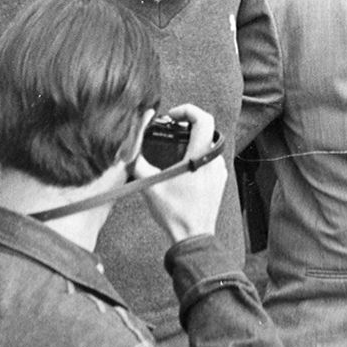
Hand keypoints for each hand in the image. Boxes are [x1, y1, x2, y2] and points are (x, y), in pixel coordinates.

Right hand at [136, 104, 226, 242]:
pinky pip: (210, 158)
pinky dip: (197, 155)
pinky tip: (183, 167)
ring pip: (208, 143)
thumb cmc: (174, 213)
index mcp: (199, 157)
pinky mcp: (220, 180)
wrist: (193, 236)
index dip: (188, 110)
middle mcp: (213, 161)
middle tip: (171, 129)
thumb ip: (137, 163)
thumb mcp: (150, 185)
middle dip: (187, 124)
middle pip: (206, 128)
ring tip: (174, 149)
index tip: (173, 116)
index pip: (203, 119)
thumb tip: (126, 149)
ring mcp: (219, 171)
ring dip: (192, 141)